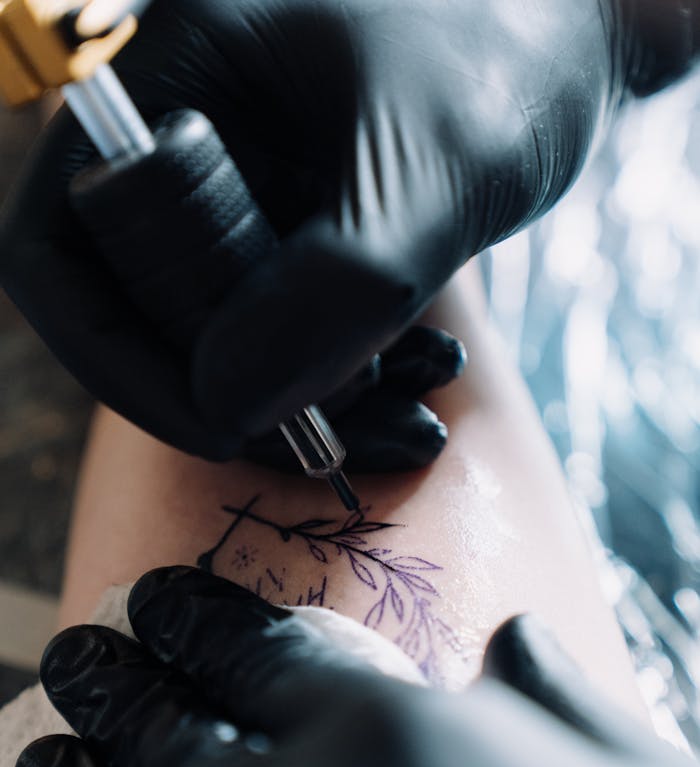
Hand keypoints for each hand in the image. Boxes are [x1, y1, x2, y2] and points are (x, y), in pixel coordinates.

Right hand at [0, 0, 656, 456]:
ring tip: (413, 406)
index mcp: (173, 80)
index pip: (62, 244)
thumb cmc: (514, 47)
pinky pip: (283, 329)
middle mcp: (185, 142)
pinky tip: (422, 374)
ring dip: (305, 397)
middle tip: (348, 421)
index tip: (214, 425)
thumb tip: (223, 403)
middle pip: (142, 309)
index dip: (115, 356)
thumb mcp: (435, 168)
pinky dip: (342, 375)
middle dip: (234, 389)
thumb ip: (333, 289)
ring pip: (220, 336)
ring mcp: (240, 191)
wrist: (584, 32)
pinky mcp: (293, 230)